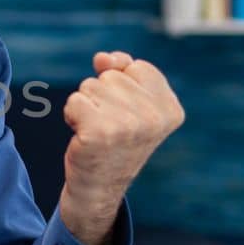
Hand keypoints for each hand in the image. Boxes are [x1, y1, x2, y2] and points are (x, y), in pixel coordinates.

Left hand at [58, 52, 184, 244]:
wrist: (98, 187)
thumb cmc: (114, 141)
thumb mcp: (129, 104)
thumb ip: (122, 72)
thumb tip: (103, 57)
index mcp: (170, 109)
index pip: (137, 67)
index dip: (123, 87)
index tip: (127, 116)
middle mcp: (154, 117)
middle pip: (111, 76)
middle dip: (102, 96)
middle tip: (109, 127)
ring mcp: (128, 125)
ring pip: (91, 86)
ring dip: (86, 106)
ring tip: (97, 131)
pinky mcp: (99, 132)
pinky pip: (75, 101)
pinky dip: (72, 115)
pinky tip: (83, 136)